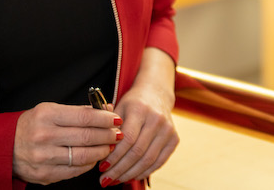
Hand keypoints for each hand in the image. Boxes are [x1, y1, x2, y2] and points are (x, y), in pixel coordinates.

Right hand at [13, 102, 122, 184]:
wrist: (5, 146)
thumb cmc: (32, 125)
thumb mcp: (51, 110)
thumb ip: (78, 111)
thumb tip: (106, 108)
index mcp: (47, 115)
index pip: (85, 116)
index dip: (105, 118)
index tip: (116, 118)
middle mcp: (44, 136)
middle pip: (87, 137)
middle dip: (108, 135)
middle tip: (118, 133)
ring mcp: (44, 157)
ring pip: (83, 156)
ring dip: (102, 151)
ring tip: (109, 146)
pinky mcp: (45, 175)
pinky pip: (74, 171)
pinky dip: (88, 164)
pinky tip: (94, 158)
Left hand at [100, 49, 178, 185]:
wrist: (156, 93)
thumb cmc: (133, 102)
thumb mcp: (118, 107)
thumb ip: (109, 127)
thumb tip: (99, 151)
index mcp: (140, 109)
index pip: (127, 139)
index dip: (114, 156)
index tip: (102, 167)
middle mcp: (156, 119)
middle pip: (137, 152)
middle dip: (119, 169)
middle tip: (106, 179)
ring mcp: (168, 129)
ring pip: (148, 160)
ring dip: (130, 174)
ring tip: (116, 180)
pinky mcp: (174, 139)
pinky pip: (159, 162)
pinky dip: (144, 172)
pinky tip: (132, 176)